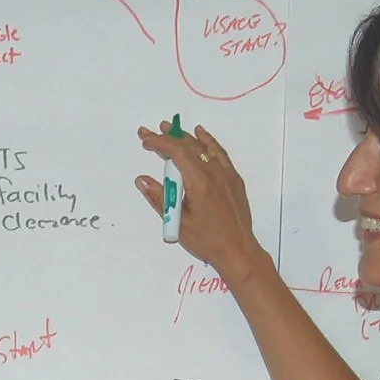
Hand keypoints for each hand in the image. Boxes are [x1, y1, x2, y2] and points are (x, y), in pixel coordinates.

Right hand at [133, 123, 268, 281]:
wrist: (238, 250)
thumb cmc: (207, 240)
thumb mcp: (178, 222)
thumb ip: (159, 198)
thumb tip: (142, 180)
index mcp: (199, 182)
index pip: (176, 152)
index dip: (159, 143)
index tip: (146, 141)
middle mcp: (214, 173)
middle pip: (189, 146)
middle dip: (168, 137)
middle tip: (151, 131)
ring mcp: (226, 174)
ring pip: (204, 147)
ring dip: (187, 136)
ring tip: (172, 128)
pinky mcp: (234, 180)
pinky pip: (219, 154)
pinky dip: (209, 142)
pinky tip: (202, 135)